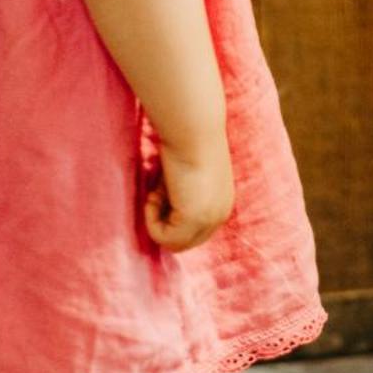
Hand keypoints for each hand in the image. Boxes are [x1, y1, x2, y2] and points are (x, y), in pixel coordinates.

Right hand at [144, 135, 234, 251]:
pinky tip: (155, 193)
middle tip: (158, 190)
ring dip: (157, 218)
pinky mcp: (194, 219)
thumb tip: (162, 201)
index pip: (194, 231)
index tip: (162, 187)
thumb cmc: (185, 141)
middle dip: (164, 219)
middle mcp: (220, 214)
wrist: (193, 129)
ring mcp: (209, 219)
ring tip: (157, 189)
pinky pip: (163, 238)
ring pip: (173, 243)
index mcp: (221, 204)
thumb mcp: (185, 173)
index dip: (170, 213)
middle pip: (184, 241)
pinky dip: (151, 219)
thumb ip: (181, 192)